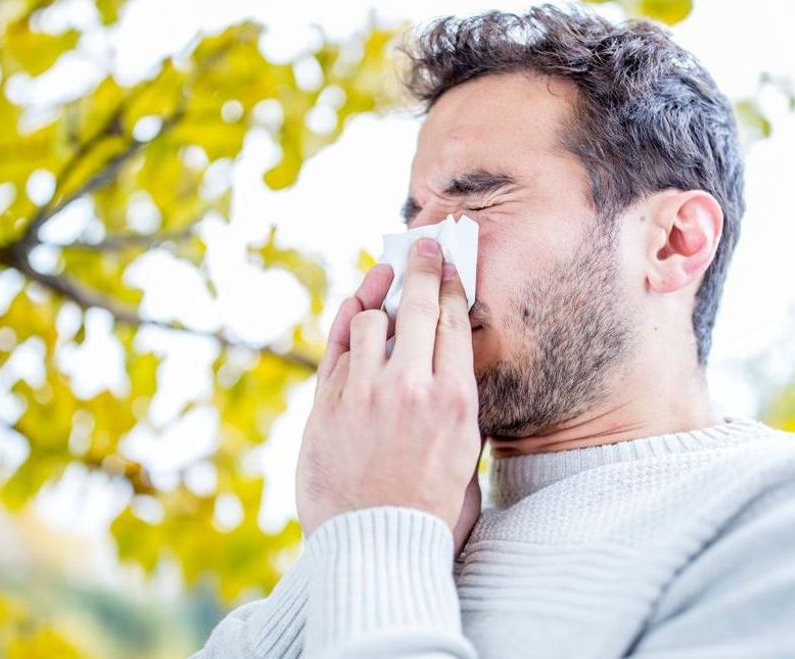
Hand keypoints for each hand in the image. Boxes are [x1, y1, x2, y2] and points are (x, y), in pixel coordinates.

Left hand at [296, 237, 482, 555]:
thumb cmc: (432, 510)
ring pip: (370, 321)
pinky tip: (355, 310)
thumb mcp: (468, 455)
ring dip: (379, 305)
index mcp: (456, 400)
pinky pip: (336, 349)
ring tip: (385, 295)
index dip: (450, 283)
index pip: (453, 320)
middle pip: (415, 304)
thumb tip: (449, 363)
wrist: (378, 547)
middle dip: (421, 266)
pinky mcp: (326, 407)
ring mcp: (364, 395)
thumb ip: (459, 405)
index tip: (449, 265)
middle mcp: (411, 388)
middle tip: (423, 245)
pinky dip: (346, 326)